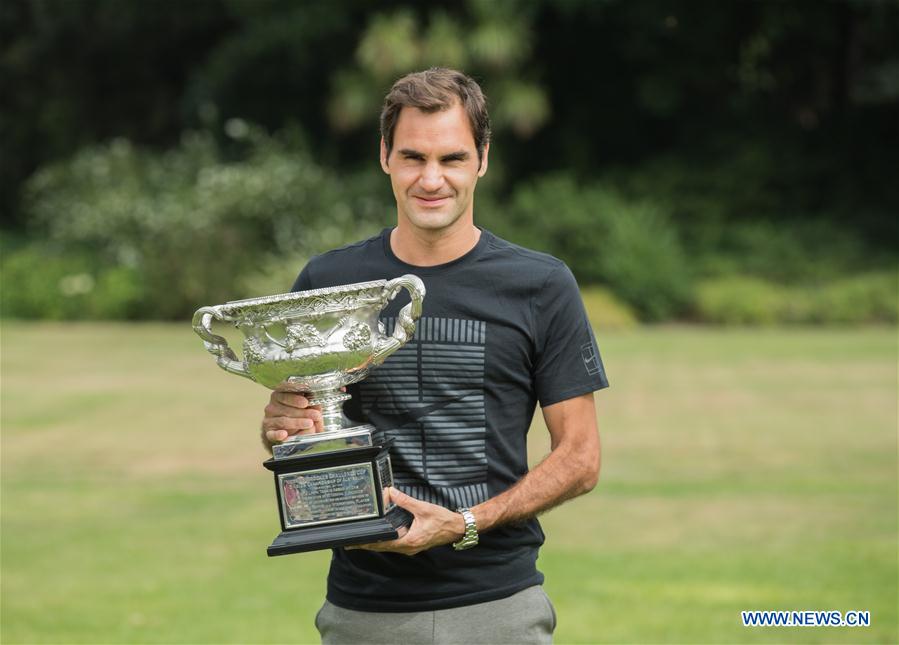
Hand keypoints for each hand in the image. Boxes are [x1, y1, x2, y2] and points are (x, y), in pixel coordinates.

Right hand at [260, 390, 323, 448]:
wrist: (289, 432)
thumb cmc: (300, 416)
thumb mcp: (308, 408)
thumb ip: (313, 406)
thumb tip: (317, 407)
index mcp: (281, 394)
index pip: (285, 390)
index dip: (296, 394)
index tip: (306, 399)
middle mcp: (273, 406)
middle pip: (287, 408)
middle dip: (303, 412)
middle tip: (316, 415)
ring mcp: (269, 419)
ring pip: (283, 420)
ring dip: (297, 422)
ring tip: (310, 424)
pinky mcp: (269, 432)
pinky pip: (272, 434)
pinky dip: (277, 434)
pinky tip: (284, 434)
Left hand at [348, 488, 464, 555]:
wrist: (457, 528)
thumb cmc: (442, 520)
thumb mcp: (423, 508)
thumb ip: (405, 501)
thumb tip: (391, 492)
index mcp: (409, 541)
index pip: (383, 543)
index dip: (368, 543)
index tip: (354, 543)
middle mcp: (408, 548)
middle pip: (382, 547)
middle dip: (367, 544)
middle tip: (351, 542)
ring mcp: (410, 547)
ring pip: (388, 547)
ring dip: (375, 543)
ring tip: (361, 540)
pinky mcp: (413, 544)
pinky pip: (395, 544)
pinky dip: (385, 541)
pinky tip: (379, 536)